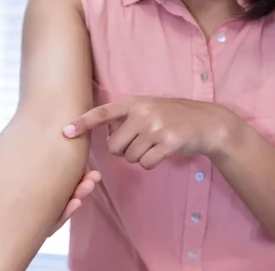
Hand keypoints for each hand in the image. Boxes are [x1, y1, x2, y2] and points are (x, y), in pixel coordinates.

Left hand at [0, 156, 101, 254]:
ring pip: (55, 210)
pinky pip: (46, 227)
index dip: (61, 172)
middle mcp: (19, 206)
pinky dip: (61, 216)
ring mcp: (20, 223)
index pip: (42, 179)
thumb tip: (17, 143)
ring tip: (89, 186)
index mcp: (12, 189)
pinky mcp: (19, 237)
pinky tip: (74, 204)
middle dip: (76, 186)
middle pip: (54, 195)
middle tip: (94, 176)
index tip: (77, 159)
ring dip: (74, 199)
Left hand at [63, 96, 235, 168]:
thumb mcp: (148, 109)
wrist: (208, 123)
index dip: (83, 123)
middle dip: (123, 151)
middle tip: (141, 143)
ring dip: (140, 157)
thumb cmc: (173, 118)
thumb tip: (106, 135)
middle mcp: (142, 113)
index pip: (102, 113)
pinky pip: (145, 163)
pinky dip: (151, 162)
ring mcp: (155, 127)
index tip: (66, 132)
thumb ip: (126, 118)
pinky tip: (163, 152)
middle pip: (114, 147)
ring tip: (156, 144)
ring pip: (129, 157)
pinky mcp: (167, 143)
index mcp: (134, 103)